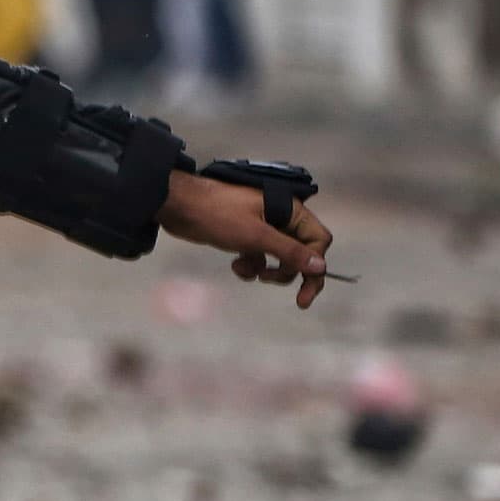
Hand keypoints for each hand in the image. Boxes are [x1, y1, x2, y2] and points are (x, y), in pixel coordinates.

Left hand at [156, 171, 335, 308]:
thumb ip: (290, 252)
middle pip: (300, 253)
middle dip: (286, 271)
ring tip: (244, 268)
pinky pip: (259, 258)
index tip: (304, 293)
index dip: (314, 266)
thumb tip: (321, 266)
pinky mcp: (246, 236)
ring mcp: (263, 227)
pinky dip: (250, 266)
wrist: (178, 206)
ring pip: (278, 259)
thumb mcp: (256, 236)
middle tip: (268, 281)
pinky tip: (235, 265)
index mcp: (290, 210)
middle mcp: (280, 217)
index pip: (317, 241)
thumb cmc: (218, 214)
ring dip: (265, 270)